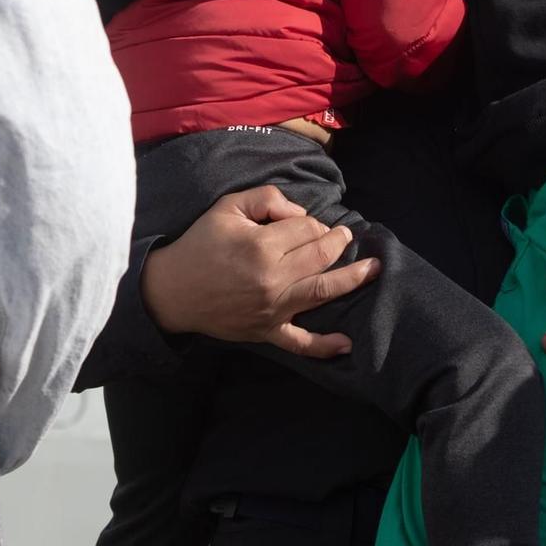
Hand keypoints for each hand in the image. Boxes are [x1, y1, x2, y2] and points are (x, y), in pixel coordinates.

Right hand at [140, 186, 379, 357]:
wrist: (172, 290)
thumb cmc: (200, 244)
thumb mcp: (228, 207)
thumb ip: (268, 198)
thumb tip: (301, 214)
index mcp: (262, 246)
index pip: (307, 229)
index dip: (314, 222)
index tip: (311, 223)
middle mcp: (272, 279)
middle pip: (321, 257)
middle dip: (338, 243)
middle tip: (346, 236)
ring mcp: (271, 309)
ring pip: (321, 292)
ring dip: (351, 280)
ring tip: (373, 270)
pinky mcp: (266, 331)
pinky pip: (300, 343)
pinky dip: (324, 346)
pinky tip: (347, 343)